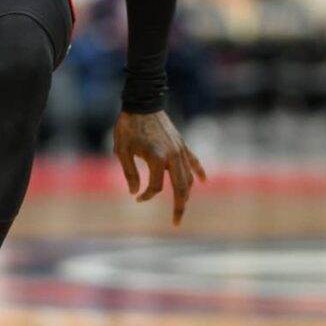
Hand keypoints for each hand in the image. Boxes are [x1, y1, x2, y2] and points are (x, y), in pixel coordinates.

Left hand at [114, 109, 207, 225]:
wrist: (142, 102)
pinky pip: (193, 161)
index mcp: (157, 158)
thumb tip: (135, 192)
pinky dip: (198, 172)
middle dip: (179, 207)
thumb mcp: (122, 150)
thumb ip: (130, 173)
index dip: (147, 195)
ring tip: (181, 207)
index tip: (137, 198)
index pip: (157, 187)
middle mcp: (172, 156)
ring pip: (188, 177)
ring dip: (186, 194)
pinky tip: (203, 182)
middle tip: (176, 223)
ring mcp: (179, 150)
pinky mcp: (182, 144)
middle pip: (181, 188)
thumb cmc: (128, 126)